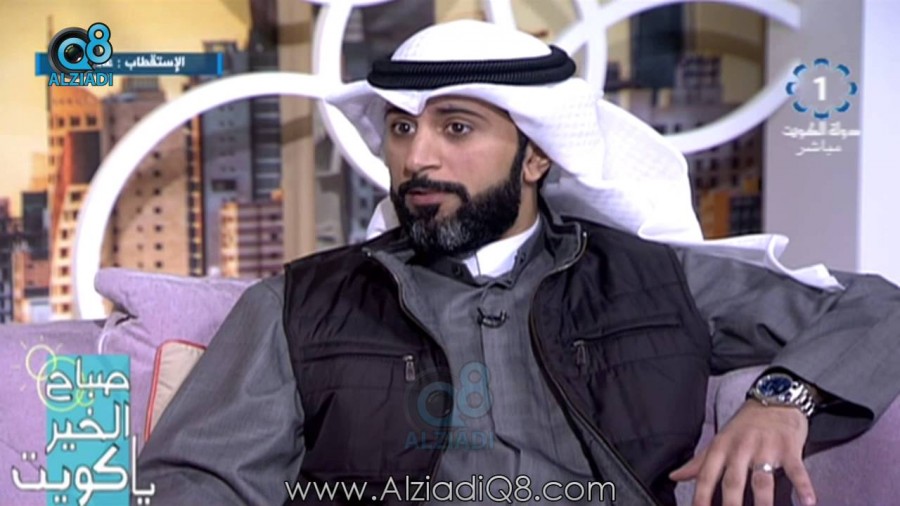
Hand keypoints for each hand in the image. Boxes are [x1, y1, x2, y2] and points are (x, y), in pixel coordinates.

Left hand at [669, 400, 815, 505]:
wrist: (775, 398)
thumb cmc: (744, 425)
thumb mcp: (719, 440)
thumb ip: (698, 462)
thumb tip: (675, 476)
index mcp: (721, 447)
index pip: (706, 475)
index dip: (700, 496)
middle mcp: (741, 448)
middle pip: (733, 481)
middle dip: (730, 504)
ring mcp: (765, 448)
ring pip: (762, 480)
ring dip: (762, 502)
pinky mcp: (789, 448)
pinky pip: (797, 470)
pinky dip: (803, 486)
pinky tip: (808, 501)